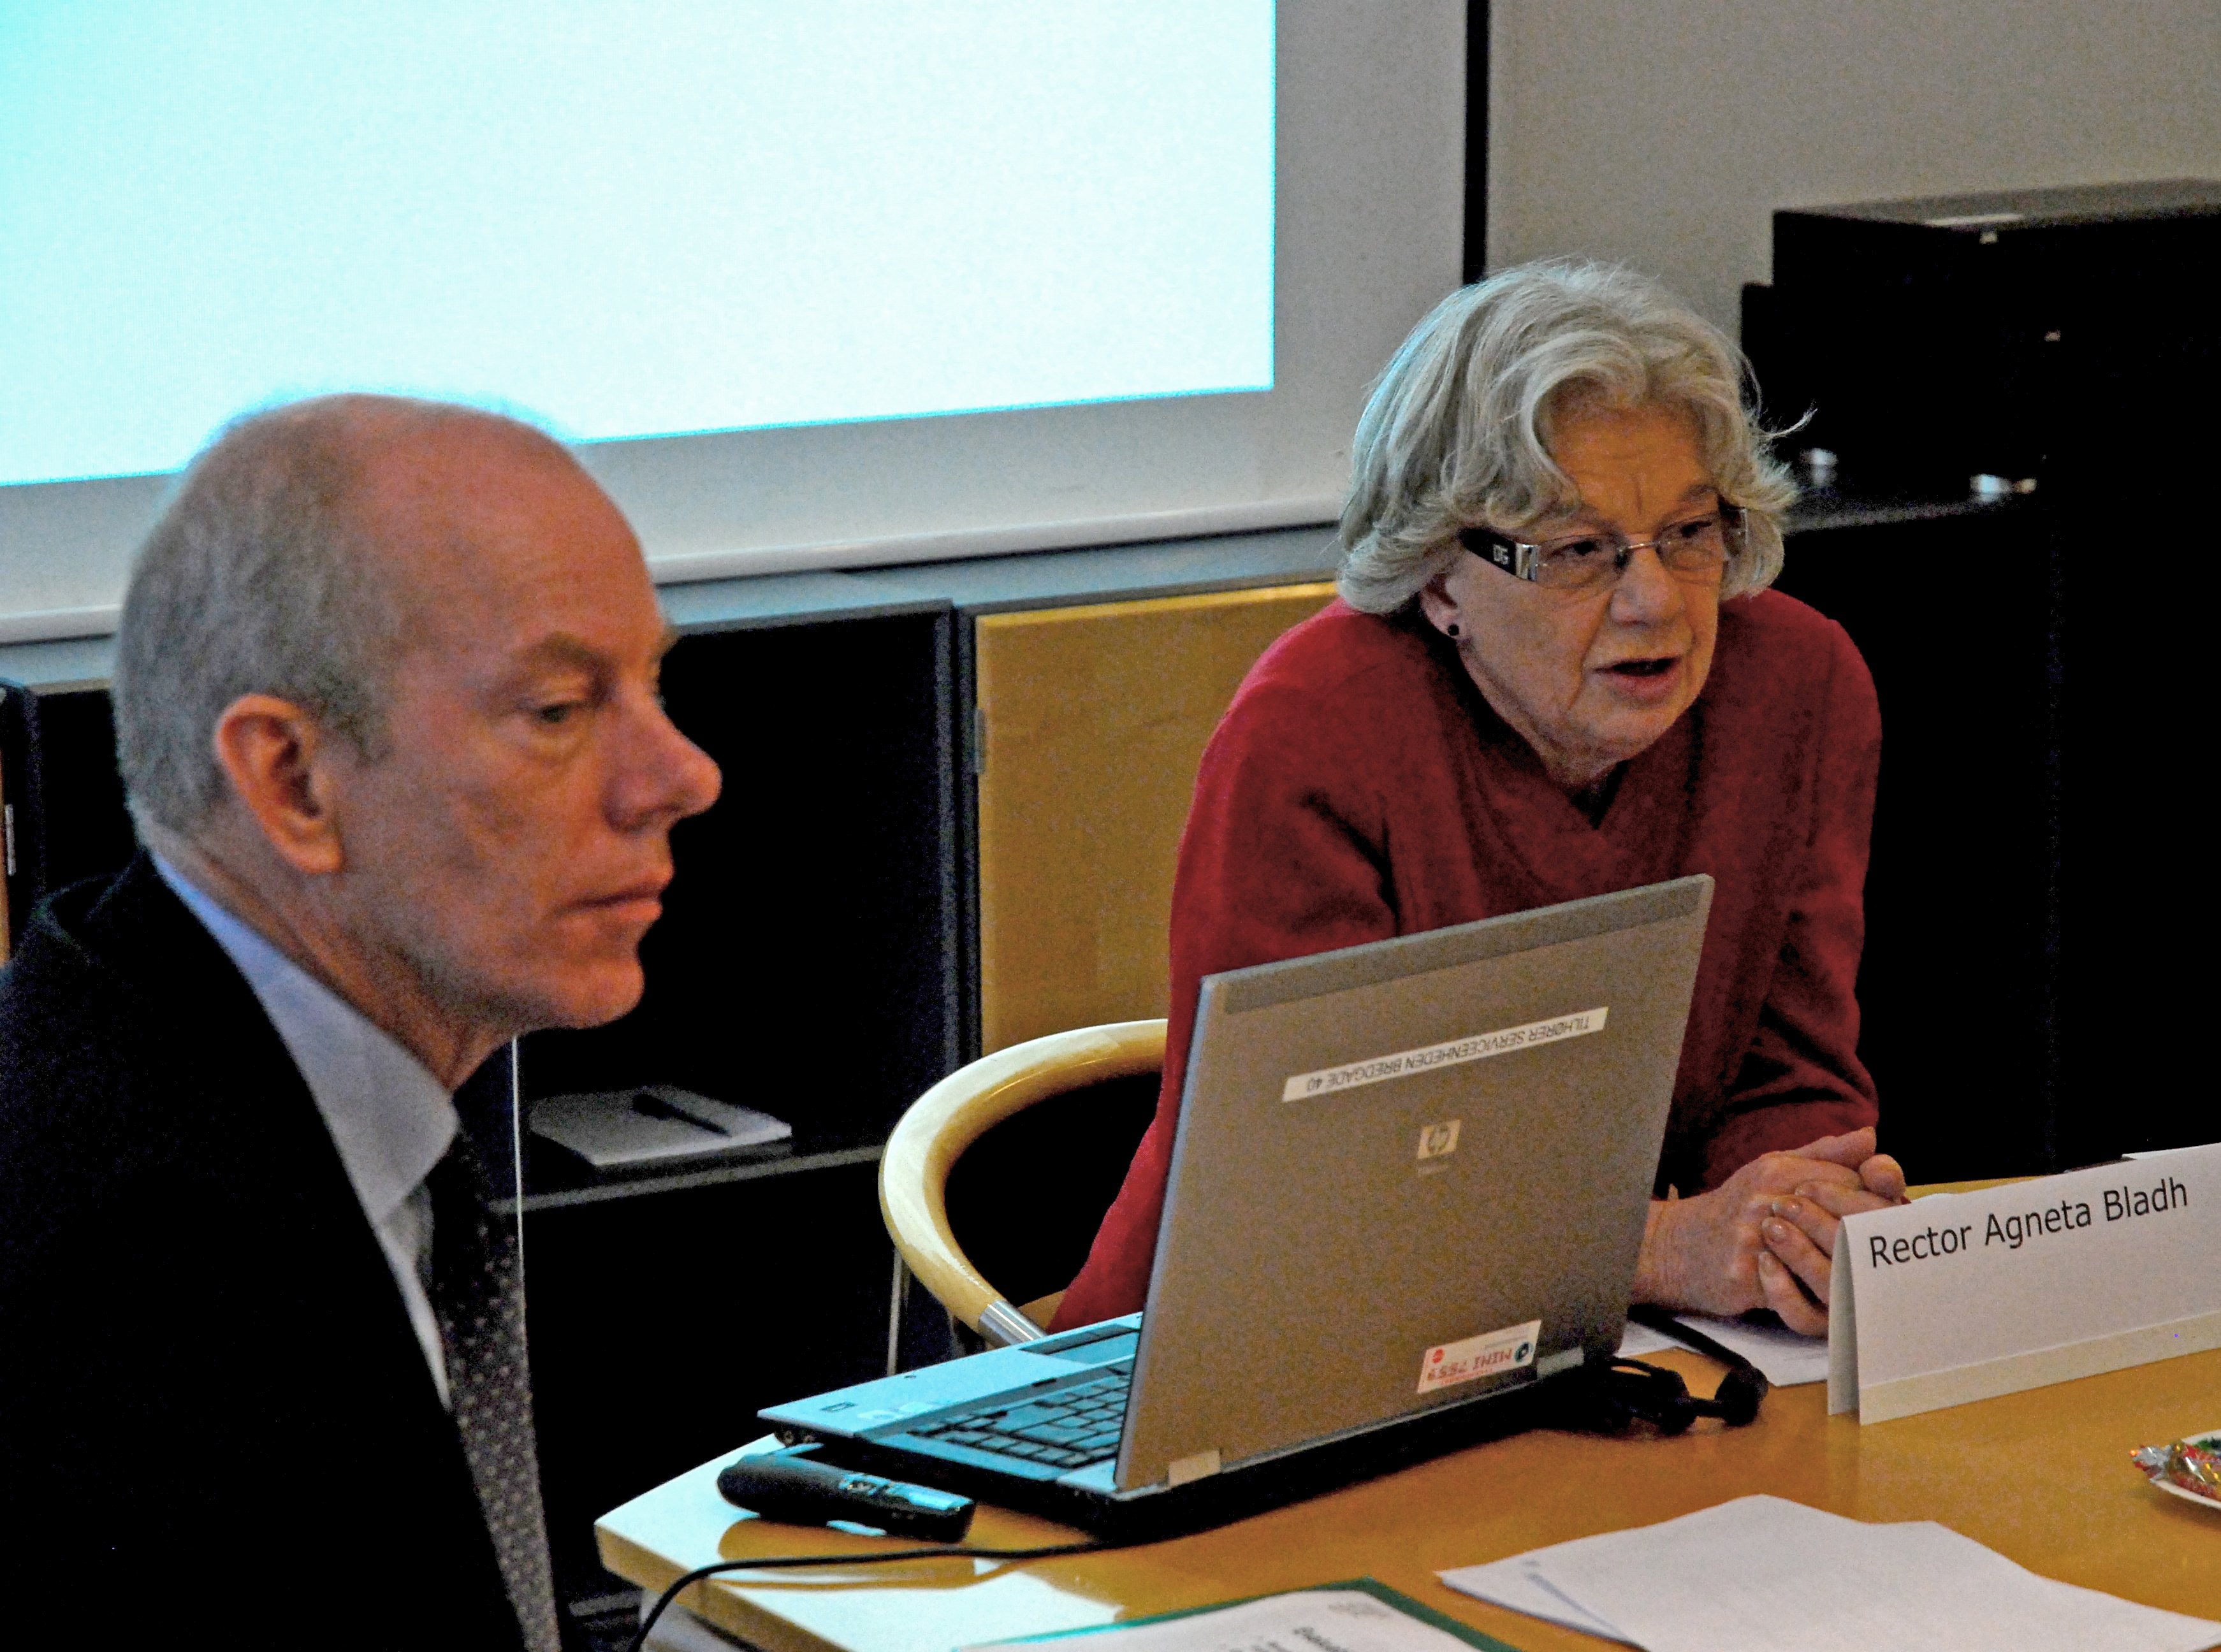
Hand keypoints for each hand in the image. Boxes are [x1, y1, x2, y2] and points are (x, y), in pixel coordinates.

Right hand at [1634, 1127, 1905, 1335]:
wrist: (1675, 1246)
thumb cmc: (1734, 1208)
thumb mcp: (1774, 1169)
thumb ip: (1825, 1154)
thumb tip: (1871, 1137)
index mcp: (1780, 1170)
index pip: (1851, 1183)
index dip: (1880, 1205)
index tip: (1892, 1222)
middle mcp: (1766, 1199)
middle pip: (1845, 1222)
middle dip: (1871, 1244)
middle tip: (1886, 1259)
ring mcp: (1754, 1238)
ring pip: (1826, 1263)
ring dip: (1847, 1275)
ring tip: (1862, 1282)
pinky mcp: (1743, 1275)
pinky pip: (1794, 1296)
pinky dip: (1813, 1301)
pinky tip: (1825, 1301)